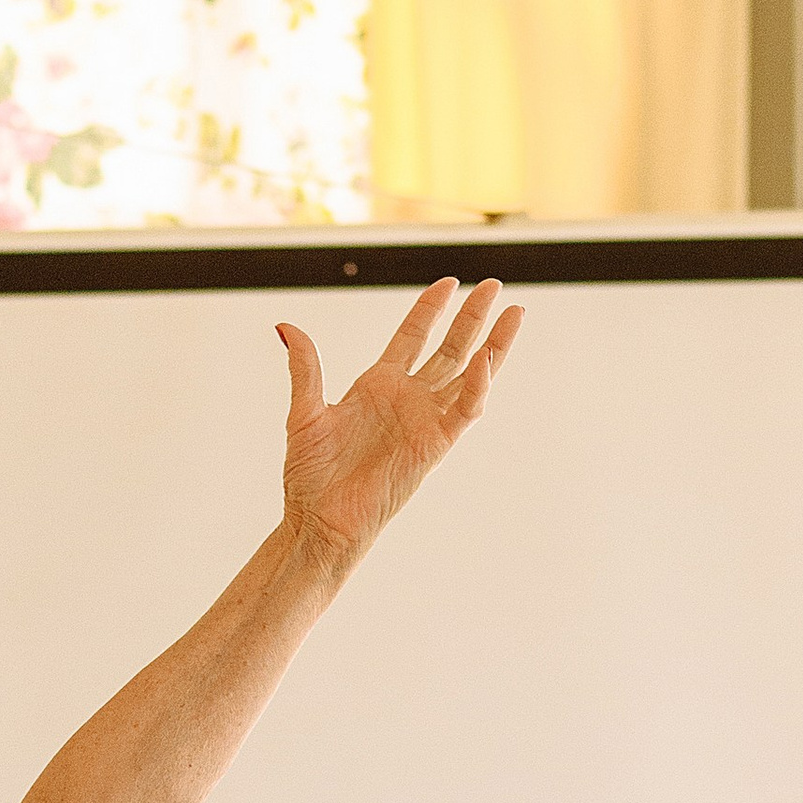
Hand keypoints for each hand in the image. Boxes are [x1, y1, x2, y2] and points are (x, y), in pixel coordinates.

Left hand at [277, 278, 522, 579]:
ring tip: (515, 313)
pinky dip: (478, 387)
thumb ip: (306, 368)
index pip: (412, 337)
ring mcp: (424, 421)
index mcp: (377, 387)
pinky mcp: (434, 445)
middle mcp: (407, 400)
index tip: (447, 283)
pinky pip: (464, 411)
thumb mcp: (305, 413)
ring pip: (469, 375)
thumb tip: (287, 328)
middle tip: (493, 285)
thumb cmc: (310, 477)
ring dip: (492, 346)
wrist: (318, 520)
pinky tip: (486, 360)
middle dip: (472, 317)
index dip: (430, 309)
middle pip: (450, 348)